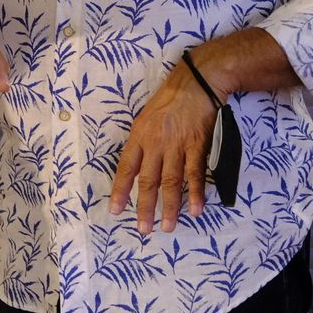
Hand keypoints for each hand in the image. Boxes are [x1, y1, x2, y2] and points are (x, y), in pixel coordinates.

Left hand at [108, 61, 219, 233]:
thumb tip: (134, 168)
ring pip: (171, 181)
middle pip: (148, 180)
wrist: (195, 83)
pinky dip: (195, 193)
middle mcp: (155, 143)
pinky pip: (195, 173)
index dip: (120, 190)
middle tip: (143, 229)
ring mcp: (177, 145)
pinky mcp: (197, 145)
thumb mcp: (145, 119)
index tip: (115, 211)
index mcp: (139, 136)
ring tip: (168, 227)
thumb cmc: (168, 101)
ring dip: (170, 207)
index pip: (126, 168)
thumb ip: (141, 144)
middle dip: (145, 207)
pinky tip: (195, 209)